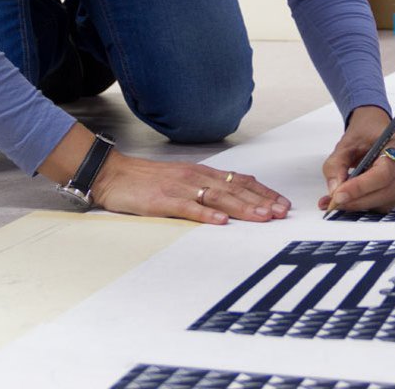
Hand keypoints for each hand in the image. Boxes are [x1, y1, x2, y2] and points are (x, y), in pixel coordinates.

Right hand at [92, 151, 290, 223]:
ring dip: (241, 207)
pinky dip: (206, 215)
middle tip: (281, 212)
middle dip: (260, 201)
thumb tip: (231, 197)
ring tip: (261, 217)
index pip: (238, 180)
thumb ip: (204, 186)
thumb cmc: (146, 179)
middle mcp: (194, 177)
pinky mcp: (163, 200)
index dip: (262, 191)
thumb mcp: (181, 179)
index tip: (282, 203)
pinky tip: (221, 222)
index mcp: (200, 173)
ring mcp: (179, 188)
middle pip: (233, 188)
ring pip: (217, 198)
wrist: (113, 173)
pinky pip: (188, 208)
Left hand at [318, 105, 394, 213]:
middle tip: (334, 202)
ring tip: (340, 199)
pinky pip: (386, 204)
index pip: (383, 173)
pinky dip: (367, 205)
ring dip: (361, 204)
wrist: (374, 129)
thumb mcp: (344, 144)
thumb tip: (334, 191)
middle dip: (358, 200)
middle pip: (386, 192)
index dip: (360, 187)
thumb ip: (335, 165)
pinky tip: (352, 198)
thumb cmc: (363, 134)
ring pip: (386, 202)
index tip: (338, 196)